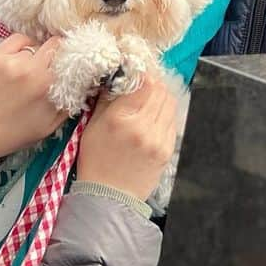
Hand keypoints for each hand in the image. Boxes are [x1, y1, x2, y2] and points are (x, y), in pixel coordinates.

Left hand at [0, 34, 68, 158]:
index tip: (76, 62)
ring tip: (34, 67)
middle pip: (56, 44)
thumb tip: (86, 82)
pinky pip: (19, 39)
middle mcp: (32, 70)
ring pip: (37, 43)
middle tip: (56, 62)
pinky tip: (21, 59)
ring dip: (40, 52)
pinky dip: (23, 45)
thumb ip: (71, 101)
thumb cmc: (17, 130)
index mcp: (49, 87)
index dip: (75, 57)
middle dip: (59, 52)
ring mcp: (12, 61)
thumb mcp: (52, 124)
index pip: (72, 56)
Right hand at [76, 73, 177, 199]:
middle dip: (152, 81)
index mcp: (121, 119)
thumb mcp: (92, 126)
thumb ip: (108, 98)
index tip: (135, 70)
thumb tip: (120, 75)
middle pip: (160, 90)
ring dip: (160, 95)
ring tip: (148, 98)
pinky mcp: (168, 149)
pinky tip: (153, 116)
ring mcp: (159, 139)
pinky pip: (172, 120)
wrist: (110, 196)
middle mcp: (143, 127)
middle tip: (142, 81)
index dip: (141, 71)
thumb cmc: (96, 160)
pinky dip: (164, 112)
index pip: (143, 82)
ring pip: (170, 103)